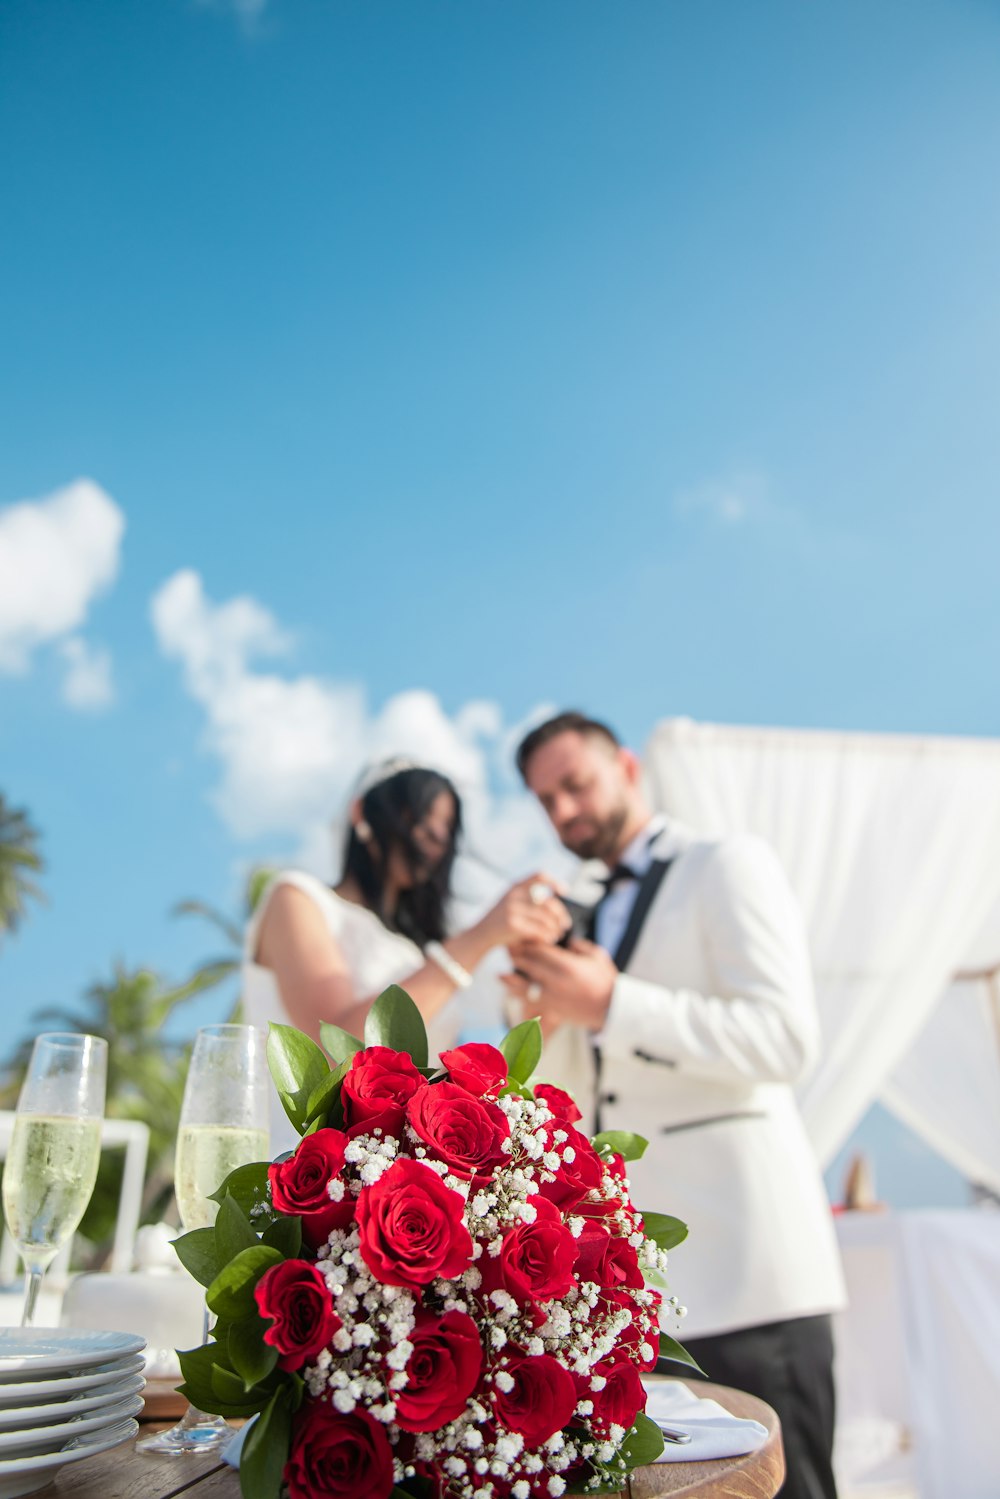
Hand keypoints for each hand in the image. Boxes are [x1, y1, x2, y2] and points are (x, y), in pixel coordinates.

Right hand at [476, 873, 571, 951]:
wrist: (480, 935)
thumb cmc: (499, 920)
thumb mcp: (509, 901)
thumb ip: (527, 897)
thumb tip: (554, 899)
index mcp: (515, 886)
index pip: (539, 876)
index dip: (554, 882)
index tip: (565, 891)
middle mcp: (514, 895)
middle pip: (548, 902)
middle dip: (560, 914)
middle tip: (565, 924)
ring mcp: (512, 909)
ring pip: (546, 918)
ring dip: (555, 928)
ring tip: (557, 934)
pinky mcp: (512, 925)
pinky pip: (538, 930)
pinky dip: (547, 936)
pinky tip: (549, 939)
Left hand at [500, 938, 617, 1032]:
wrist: (612, 1009)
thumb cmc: (606, 981)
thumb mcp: (596, 956)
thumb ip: (580, 946)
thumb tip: (567, 942)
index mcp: (566, 964)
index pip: (539, 949)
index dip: (527, 942)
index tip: (520, 936)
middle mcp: (555, 980)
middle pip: (527, 964)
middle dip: (516, 955)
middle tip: (507, 949)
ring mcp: (552, 996)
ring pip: (524, 985)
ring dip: (512, 979)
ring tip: (500, 975)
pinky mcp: (552, 1009)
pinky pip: (530, 1001)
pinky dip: (519, 997)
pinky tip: (511, 995)